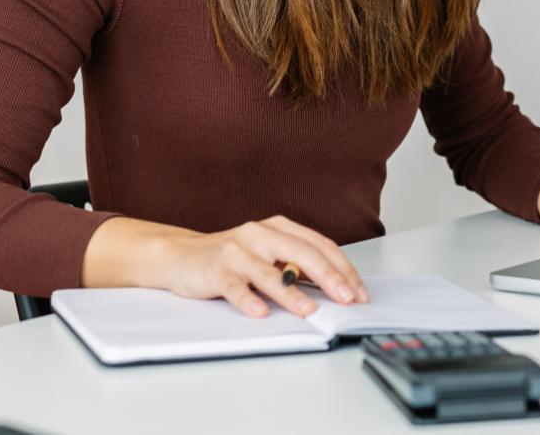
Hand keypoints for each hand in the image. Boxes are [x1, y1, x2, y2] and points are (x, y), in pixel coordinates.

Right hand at [161, 215, 368, 318]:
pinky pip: (234, 286)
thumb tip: (334, 287)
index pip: (319, 245)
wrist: (181, 255)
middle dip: (328, 277)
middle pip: (302, 253)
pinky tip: (260, 313)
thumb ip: (296, 265)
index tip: (358, 290)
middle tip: (346, 298)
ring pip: (269, 272)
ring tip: (309, 310)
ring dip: (292, 292)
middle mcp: (261, 233)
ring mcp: (237, 250)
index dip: (342, 268)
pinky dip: (248, 300)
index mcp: (279, 227)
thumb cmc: (232, 258)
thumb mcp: (269, 254)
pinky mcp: (215, 269)